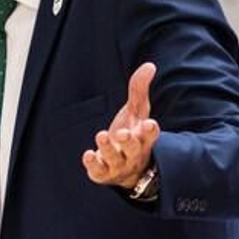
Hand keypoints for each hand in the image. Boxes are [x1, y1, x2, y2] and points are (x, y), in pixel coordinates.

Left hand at [82, 62, 160, 187]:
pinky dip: (93, 164)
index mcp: (143, 139)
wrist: (126, 169)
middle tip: (123, 133)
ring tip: (102, 135)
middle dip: (129, 141)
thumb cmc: (132, 134)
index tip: (149, 123)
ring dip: (108, 148)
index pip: (151, 135)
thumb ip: (139, 89)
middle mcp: (133, 153)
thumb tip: (149, 65)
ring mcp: (118, 165)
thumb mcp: (136, 111)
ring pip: (114, 159)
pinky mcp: (102, 173)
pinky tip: (88, 154)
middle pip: (134, 149)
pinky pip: (98, 171)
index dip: (150, 131)